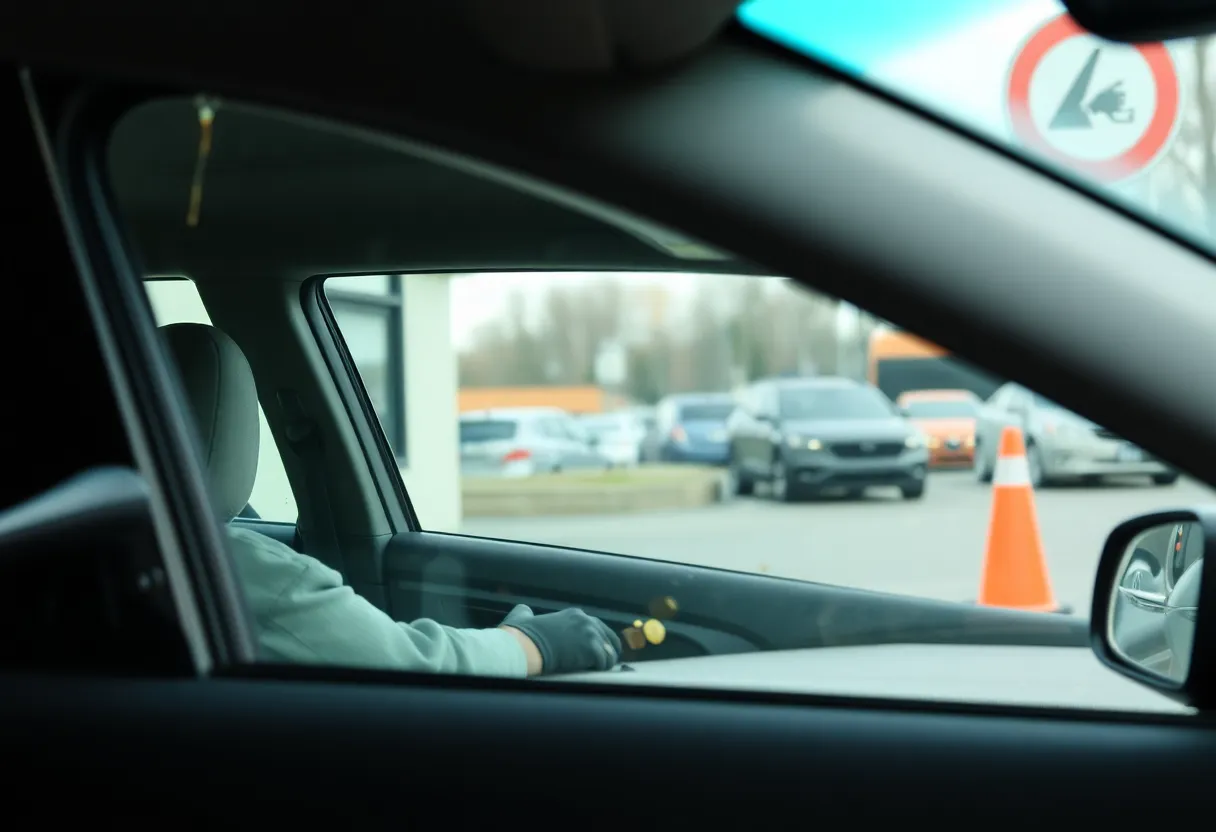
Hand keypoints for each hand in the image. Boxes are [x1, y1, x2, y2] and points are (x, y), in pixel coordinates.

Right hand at [499, 604, 620, 675]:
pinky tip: (594, 672)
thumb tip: (523, 609)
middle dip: (608, 651)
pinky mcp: (591, 648)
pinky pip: (604, 661)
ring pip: (609, 651)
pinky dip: (600, 668)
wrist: (526, 647)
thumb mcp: (523, 616)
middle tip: (603, 663)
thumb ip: (526, 612)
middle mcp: (586, 621)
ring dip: (605, 661)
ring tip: (599, 670)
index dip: (598, 640)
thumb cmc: (522, 635)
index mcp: (575, 614)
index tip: (595, 650)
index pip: (597, 626)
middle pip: (609, 637)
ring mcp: (590, 634)